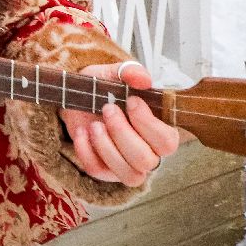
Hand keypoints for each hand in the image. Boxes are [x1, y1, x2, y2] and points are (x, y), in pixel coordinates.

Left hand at [59, 61, 180, 185]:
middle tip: (108, 109)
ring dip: (107, 146)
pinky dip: (86, 151)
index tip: (131, 100)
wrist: (78, 97)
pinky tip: (82, 132)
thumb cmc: (105, 88)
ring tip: (94, 124)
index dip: (148, 123)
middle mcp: (149, 153)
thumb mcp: (115, 73)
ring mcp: (127, 165)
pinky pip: (99, 172)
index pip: (167, 141)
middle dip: (122, 132)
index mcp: (160, 131)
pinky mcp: (105, 171)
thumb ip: (130, 72)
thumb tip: (144, 79)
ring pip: (129, 174)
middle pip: (145, 159)